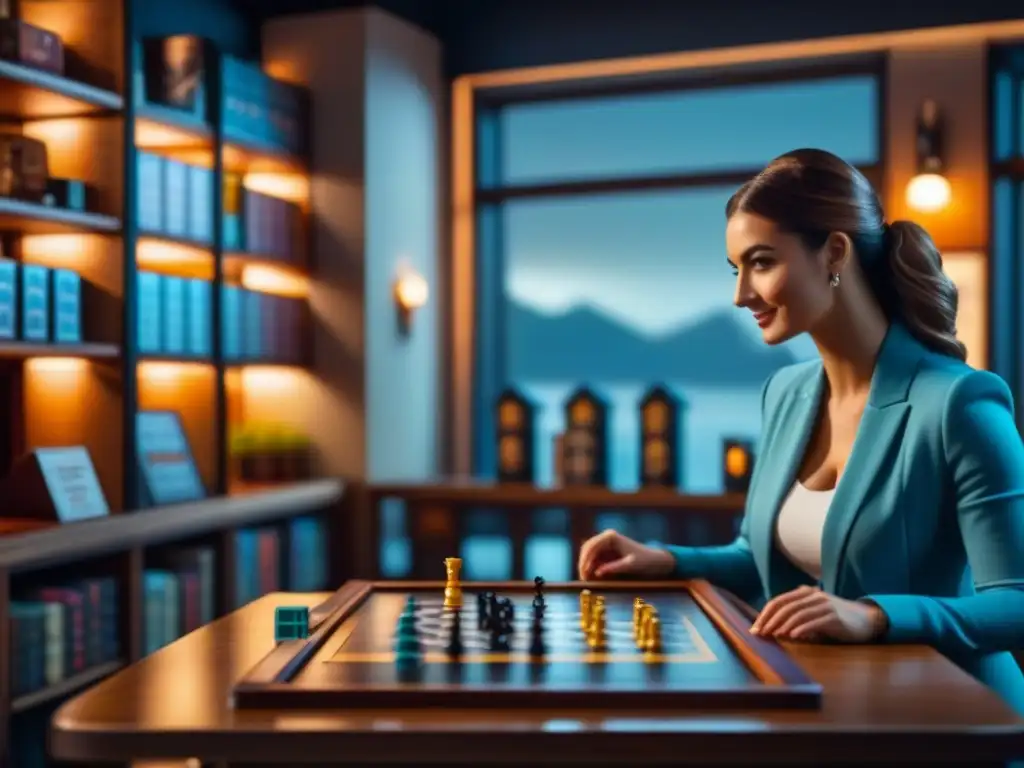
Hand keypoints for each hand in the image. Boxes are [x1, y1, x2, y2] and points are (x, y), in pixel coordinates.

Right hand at [577, 529, 675, 579]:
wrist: (654, 560)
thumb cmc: (644, 561)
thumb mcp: (630, 565)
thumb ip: (614, 567)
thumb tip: (598, 572)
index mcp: (610, 536)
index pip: (591, 546)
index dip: (585, 559)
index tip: (584, 572)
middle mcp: (605, 538)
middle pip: (587, 549)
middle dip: (583, 563)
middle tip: (583, 578)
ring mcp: (605, 544)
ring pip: (589, 554)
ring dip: (586, 565)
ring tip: (586, 579)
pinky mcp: (606, 552)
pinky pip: (594, 559)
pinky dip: (591, 567)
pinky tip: (591, 577)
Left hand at [750, 585, 887, 642]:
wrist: (865, 620)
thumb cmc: (834, 618)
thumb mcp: (813, 612)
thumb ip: (795, 613)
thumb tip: (771, 625)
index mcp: (804, 593)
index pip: (778, 602)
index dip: (764, 614)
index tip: (755, 628)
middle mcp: (813, 596)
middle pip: (784, 607)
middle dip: (770, 621)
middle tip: (760, 634)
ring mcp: (824, 605)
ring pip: (797, 614)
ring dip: (783, 625)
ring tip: (773, 635)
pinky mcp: (834, 617)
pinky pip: (814, 622)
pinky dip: (801, 629)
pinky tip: (793, 636)